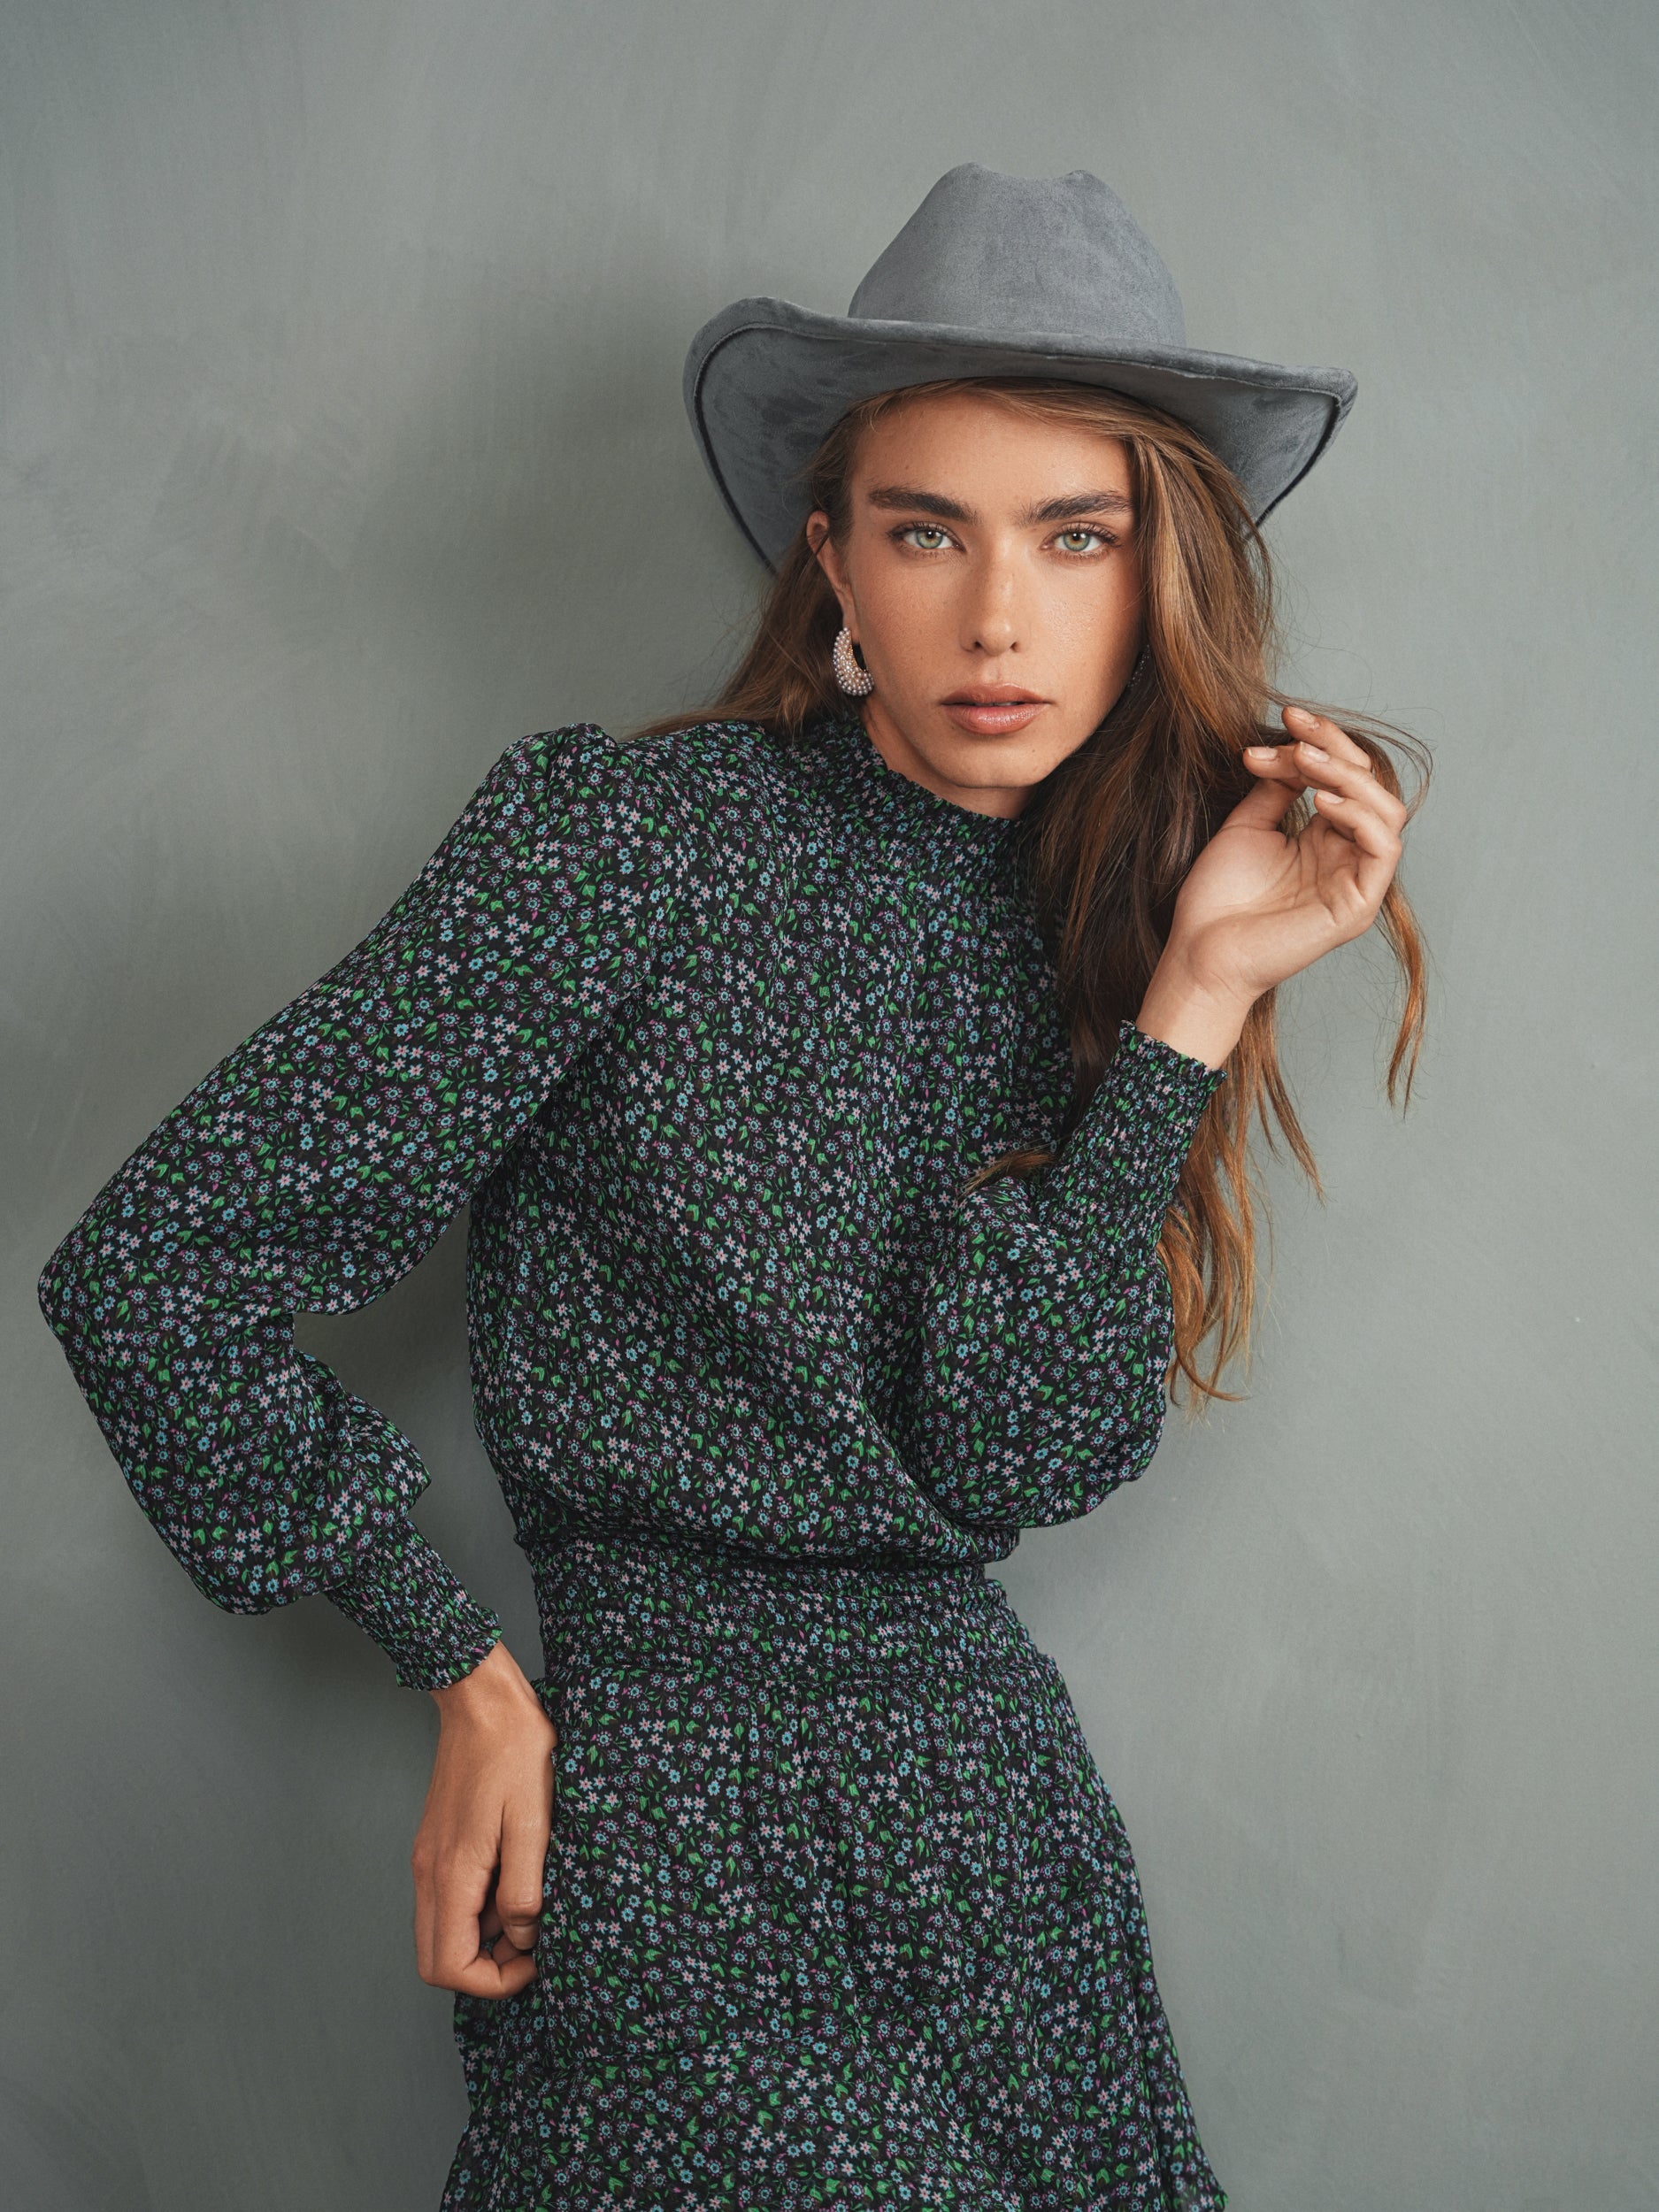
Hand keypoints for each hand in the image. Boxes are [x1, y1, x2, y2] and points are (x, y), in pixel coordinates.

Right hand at [411, 1639, 556, 1997]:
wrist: (483, 1700)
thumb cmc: (514, 1751)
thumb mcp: (534, 1822)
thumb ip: (525, 1888)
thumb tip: (522, 1937)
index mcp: (451, 1874)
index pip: (448, 1968)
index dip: (493, 1981)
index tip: (535, 1960)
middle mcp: (428, 1874)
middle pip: (437, 1960)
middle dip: (486, 1969)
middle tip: (532, 1945)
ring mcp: (429, 1859)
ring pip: (443, 1932)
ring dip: (484, 1938)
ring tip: (531, 1906)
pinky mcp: (438, 1845)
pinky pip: (450, 1900)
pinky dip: (480, 1909)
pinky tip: (515, 1879)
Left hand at [1136, 705, 1409, 1067]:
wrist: (1200, 951)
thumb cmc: (1217, 898)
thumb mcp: (1247, 827)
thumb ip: (1277, 787)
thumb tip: (1299, 748)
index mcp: (1325, 840)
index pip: (1345, 777)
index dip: (1323, 741)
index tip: (1288, 715)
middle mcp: (1347, 858)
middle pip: (1370, 786)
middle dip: (1335, 749)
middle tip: (1295, 732)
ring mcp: (1356, 883)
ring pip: (1386, 811)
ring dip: (1349, 776)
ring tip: (1305, 761)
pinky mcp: (1357, 907)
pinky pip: (1383, 849)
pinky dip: (1359, 816)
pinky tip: (1322, 800)